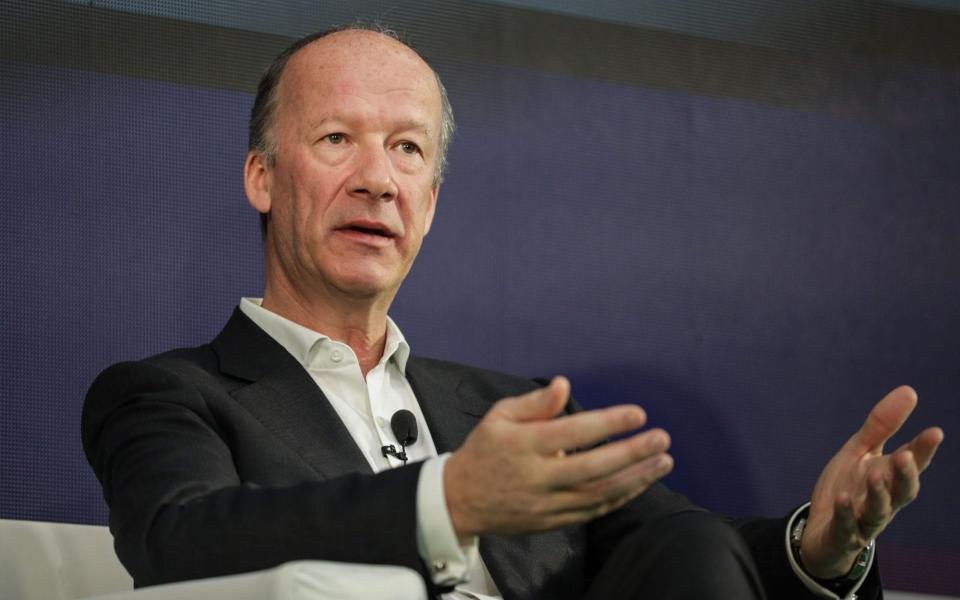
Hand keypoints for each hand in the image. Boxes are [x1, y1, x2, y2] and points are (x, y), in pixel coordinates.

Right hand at [444, 376, 672, 537]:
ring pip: (598, 494)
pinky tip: (641, 482)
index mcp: (523, 445)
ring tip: (663, 461)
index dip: (607, 424)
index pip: (572, 433)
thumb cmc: (485, 450)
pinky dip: (620, 497)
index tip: (638, 414)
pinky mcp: (553, 522)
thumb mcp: (499, 416)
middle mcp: (537, 477)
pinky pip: (593, 511)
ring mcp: (547, 503)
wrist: (460, 501)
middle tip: (662, 439)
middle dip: (631, 454)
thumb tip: (564, 384)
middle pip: (592, 468)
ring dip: (635, 479)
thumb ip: (534, 404)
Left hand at [800, 386, 943, 578]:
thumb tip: (910, 390)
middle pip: (903, 491)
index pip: (912, 463)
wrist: (823, 531)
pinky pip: (846, 525)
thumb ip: (882, 425)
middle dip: (906, 474)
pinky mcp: (843, 534)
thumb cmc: (849, 487)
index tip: (935, 432)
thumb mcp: (861, 452)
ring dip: (879, 494)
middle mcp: (885, 501)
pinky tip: (842, 498)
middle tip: (906, 456)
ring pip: (878, 510)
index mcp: (890, 477)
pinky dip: (846, 513)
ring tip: (875, 475)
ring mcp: (864, 520)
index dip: (923, 449)